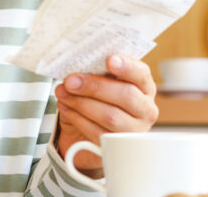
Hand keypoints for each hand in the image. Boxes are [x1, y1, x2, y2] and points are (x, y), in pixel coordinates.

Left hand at [53, 54, 158, 173]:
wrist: (88, 130)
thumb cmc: (96, 98)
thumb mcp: (98, 81)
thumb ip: (94, 73)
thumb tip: (77, 71)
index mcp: (144, 86)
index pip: (141, 73)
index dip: (127, 66)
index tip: (109, 60)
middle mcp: (145, 108)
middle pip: (126, 96)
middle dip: (94, 87)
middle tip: (70, 81)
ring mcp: (134, 130)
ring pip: (111, 116)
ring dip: (81, 103)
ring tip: (62, 93)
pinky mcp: (118, 147)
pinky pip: (98, 133)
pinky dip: (77, 118)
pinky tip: (65, 107)